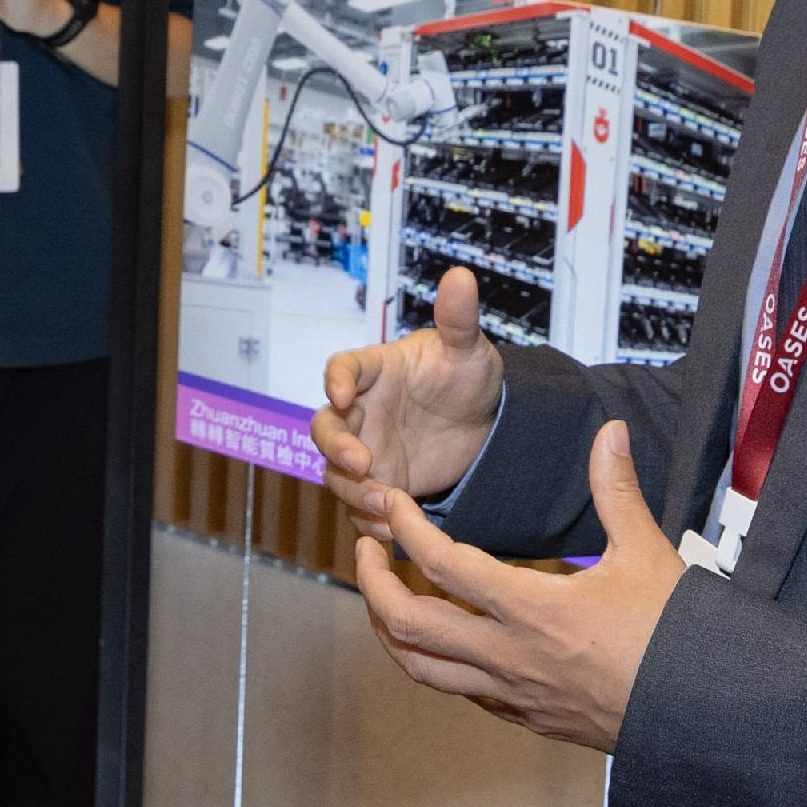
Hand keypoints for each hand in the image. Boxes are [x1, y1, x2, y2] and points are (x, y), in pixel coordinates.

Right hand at [311, 265, 505, 528]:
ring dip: (355, 491)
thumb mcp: (468, 349)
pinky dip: (371, 520)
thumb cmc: (465, 377)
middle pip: (324, 427)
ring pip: (336, 473)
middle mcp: (361, 412)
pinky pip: (359, 507)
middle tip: (363, 464)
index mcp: (375, 372)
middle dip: (336, 446)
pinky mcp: (378, 484)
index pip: (343, 367)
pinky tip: (394, 529)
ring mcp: (365, 450)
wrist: (482, 425)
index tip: (341, 393)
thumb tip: (461, 276)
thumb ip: (458, 319)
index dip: (335, 379)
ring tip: (391, 504)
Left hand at [351, 420, 686, 754]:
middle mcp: (511, 657)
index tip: (391, 505)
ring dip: (390, 629)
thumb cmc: (679, 640)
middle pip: (407, 625)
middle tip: (365, 549)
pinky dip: (432, 660)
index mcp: (535, 611)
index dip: (405, 528)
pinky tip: (439, 636)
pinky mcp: (524, 718)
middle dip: (372, 583)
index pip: (442, 564)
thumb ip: (617, 491)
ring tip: (383, 595)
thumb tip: (609, 433)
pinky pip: (457, 691)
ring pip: (420, 669)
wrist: (704, 718)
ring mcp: (513, 694)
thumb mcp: (648, 555)